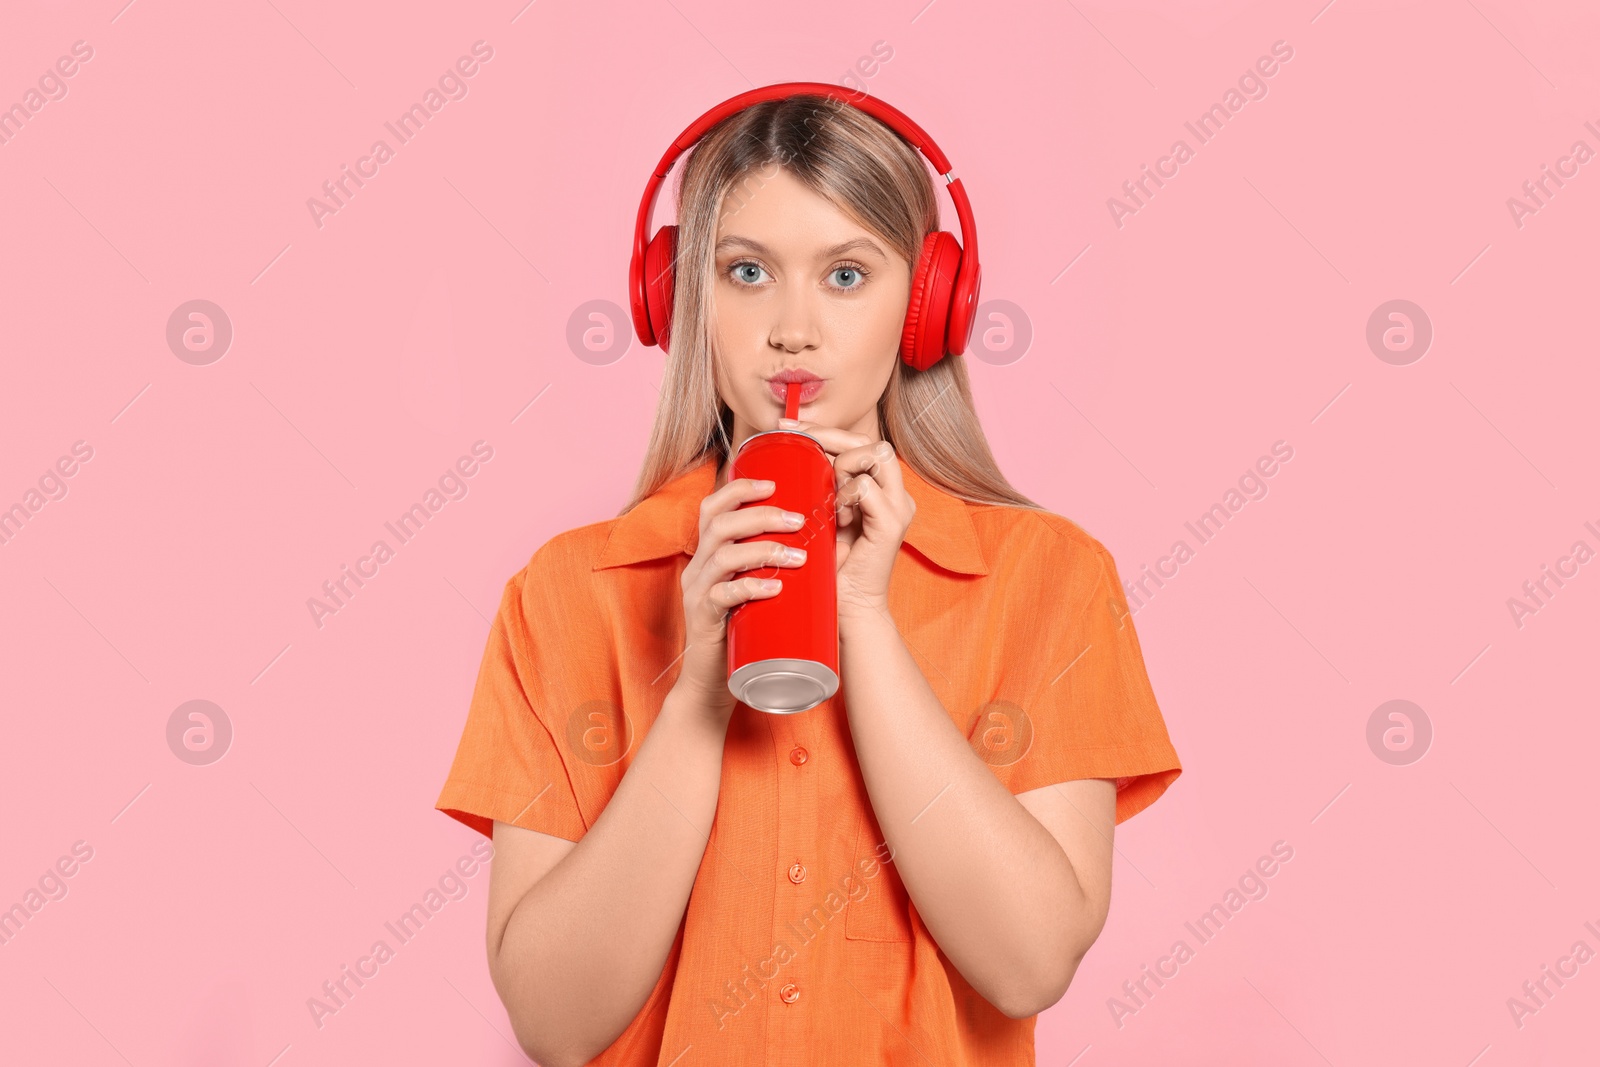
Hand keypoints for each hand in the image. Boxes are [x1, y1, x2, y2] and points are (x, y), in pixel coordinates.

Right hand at [674, 475, 809, 725]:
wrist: (714, 683)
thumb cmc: (744, 631)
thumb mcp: (755, 588)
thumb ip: (775, 565)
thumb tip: (828, 540)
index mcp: (707, 553)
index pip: (712, 507)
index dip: (740, 488)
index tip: (773, 483)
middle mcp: (698, 567)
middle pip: (720, 524)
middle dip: (761, 515)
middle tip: (799, 521)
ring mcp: (697, 592)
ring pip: (723, 555)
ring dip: (763, 549)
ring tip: (799, 555)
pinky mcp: (704, 619)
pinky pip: (723, 596)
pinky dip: (751, 587)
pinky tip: (776, 588)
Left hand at [777, 418, 913, 619]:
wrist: (845, 608)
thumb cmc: (827, 567)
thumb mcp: (819, 516)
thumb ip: (816, 486)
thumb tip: (785, 453)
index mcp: (879, 490)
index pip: (859, 442)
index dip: (823, 430)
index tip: (785, 427)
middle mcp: (895, 494)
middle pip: (870, 440)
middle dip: (829, 436)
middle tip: (795, 439)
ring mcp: (898, 507)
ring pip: (876, 454)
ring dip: (843, 465)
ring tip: (826, 496)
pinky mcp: (892, 524)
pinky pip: (867, 487)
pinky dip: (846, 493)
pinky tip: (834, 515)